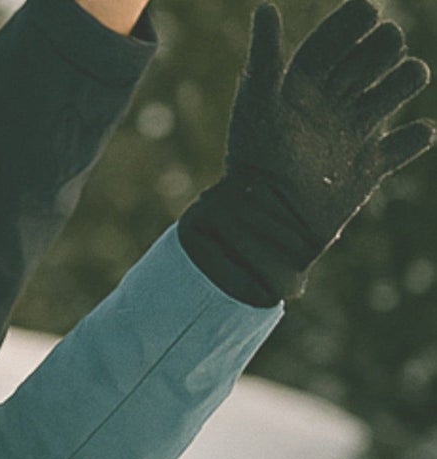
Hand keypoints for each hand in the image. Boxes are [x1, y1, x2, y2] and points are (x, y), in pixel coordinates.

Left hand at [179, 2, 433, 302]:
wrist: (267, 223)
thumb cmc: (257, 160)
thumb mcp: (258, 103)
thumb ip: (265, 55)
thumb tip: (264, 7)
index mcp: (307, 78)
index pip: (349, 27)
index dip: (359, 19)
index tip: (364, 19)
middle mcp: (334, 99)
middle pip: (383, 48)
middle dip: (384, 48)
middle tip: (367, 70)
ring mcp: (353, 132)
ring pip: (403, 83)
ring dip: (407, 80)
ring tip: (390, 94)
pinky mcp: (367, 168)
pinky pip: (409, 142)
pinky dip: (416, 138)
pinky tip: (410, 138)